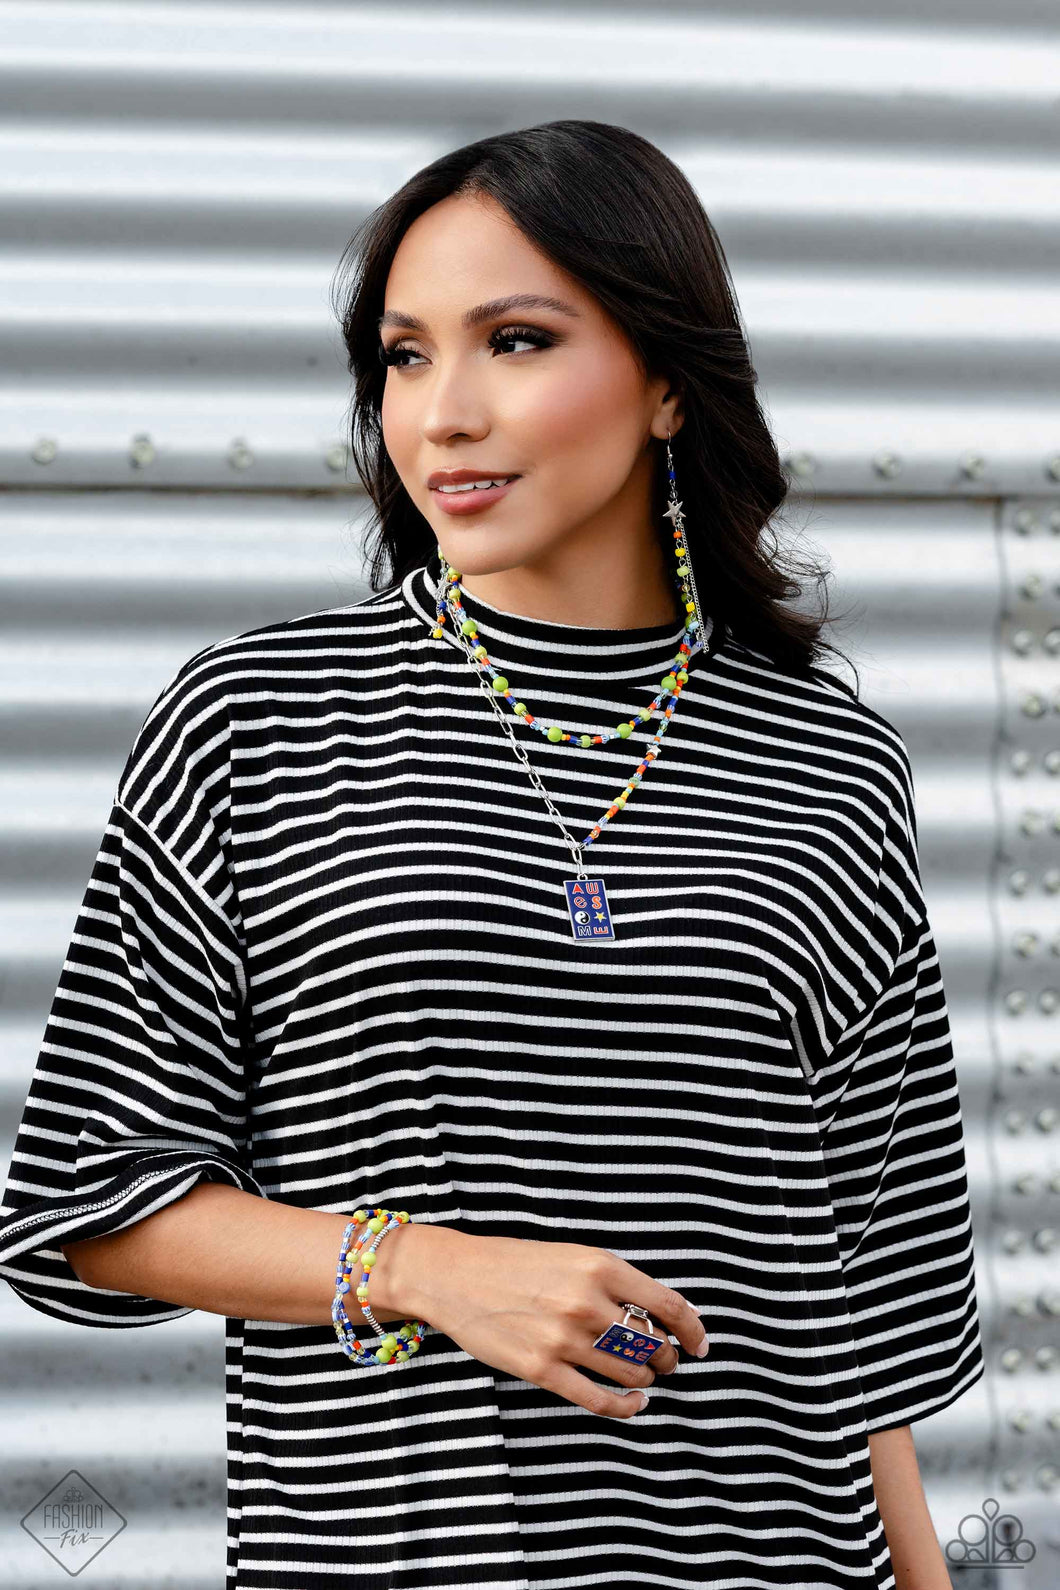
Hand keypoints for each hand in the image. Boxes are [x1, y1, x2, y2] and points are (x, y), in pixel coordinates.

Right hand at [413, 1230, 708, 1420]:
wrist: (454, 1276)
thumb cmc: (515, 1263)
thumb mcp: (571, 1256)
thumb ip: (614, 1282)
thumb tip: (663, 1316)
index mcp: (598, 1265)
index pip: (667, 1305)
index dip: (692, 1329)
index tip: (699, 1343)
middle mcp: (587, 1302)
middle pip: (652, 1344)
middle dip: (666, 1357)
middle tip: (665, 1361)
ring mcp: (564, 1339)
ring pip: (631, 1374)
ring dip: (645, 1379)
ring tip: (643, 1377)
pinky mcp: (543, 1371)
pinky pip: (599, 1401)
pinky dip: (625, 1407)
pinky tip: (632, 1403)